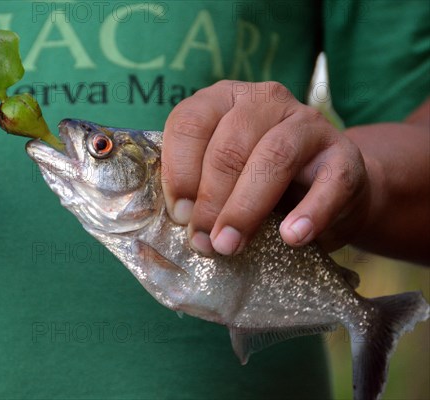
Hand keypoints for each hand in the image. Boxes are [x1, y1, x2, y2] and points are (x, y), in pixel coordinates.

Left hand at [162, 80, 369, 255]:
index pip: (190, 123)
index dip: (179, 172)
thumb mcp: (221, 177)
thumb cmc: (258, 182)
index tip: (178, 216)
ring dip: (246, 208)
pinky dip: (310, 213)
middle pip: (229, 147)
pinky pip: (330, 182)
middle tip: (203, 241)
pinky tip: (292, 237)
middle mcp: (265, 99)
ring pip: (273, 158)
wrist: (326, 190)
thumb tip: (178, 221)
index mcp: (223, 98)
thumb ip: (197, 188)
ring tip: (230, 245)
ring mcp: (308, 122)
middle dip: (210, 200)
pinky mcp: (345, 154)